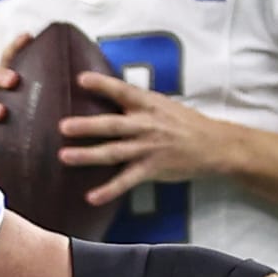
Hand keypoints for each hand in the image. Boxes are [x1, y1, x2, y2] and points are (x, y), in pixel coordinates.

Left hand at [57, 71, 233, 207]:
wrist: (215, 144)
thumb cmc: (185, 123)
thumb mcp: (163, 105)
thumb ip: (137, 103)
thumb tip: (110, 95)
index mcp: (148, 104)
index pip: (122, 91)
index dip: (102, 84)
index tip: (80, 79)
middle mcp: (146, 125)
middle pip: (112, 125)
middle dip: (87, 126)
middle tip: (63, 127)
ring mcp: (148, 148)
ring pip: (114, 152)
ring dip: (88, 155)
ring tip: (65, 157)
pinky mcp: (152, 168)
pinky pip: (127, 181)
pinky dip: (109, 190)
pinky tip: (91, 197)